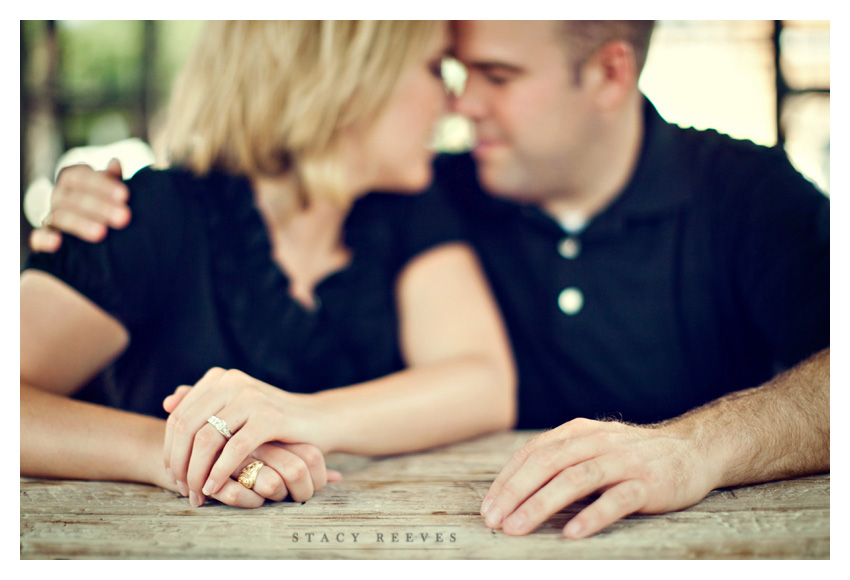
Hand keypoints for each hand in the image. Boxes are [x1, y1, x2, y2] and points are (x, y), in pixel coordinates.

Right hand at [29, 159, 130, 252]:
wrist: (90, 235)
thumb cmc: (104, 206)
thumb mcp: (110, 192)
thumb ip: (112, 180)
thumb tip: (115, 163)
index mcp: (72, 180)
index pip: (80, 175)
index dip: (102, 184)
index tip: (125, 195)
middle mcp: (58, 196)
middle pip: (73, 197)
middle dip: (99, 207)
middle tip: (124, 217)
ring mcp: (50, 217)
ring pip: (60, 216)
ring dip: (80, 224)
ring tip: (101, 233)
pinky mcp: (42, 240)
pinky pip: (36, 238)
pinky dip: (43, 239)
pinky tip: (56, 243)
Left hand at [162, 368, 331, 505]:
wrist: (318, 420)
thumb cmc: (272, 419)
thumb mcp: (235, 408)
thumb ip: (202, 403)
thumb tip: (167, 403)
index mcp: (220, 378)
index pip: (179, 415)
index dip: (170, 448)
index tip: (173, 474)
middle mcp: (233, 382)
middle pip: (187, 427)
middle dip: (180, 464)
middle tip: (183, 489)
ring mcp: (252, 398)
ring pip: (207, 440)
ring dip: (197, 472)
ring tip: (198, 492)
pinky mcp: (270, 417)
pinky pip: (234, 449)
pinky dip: (221, 472)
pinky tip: (215, 487)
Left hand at [480, 418, 717, 538]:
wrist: (693, 449)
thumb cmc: (633, 455)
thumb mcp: (593, 447)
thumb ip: (561, 460)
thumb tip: (515, 491)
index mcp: (578, 432)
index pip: (533, 453)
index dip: (507, 481)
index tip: (488, 508)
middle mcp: (597, 442)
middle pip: (547, 464)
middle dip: (515, 493)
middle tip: (494, 521)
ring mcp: (623, 462)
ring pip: (576, 479)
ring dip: (542, 504)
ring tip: (518, 527)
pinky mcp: (648, 484)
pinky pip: (617, 499)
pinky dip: (593, 516)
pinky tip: (571, 533)